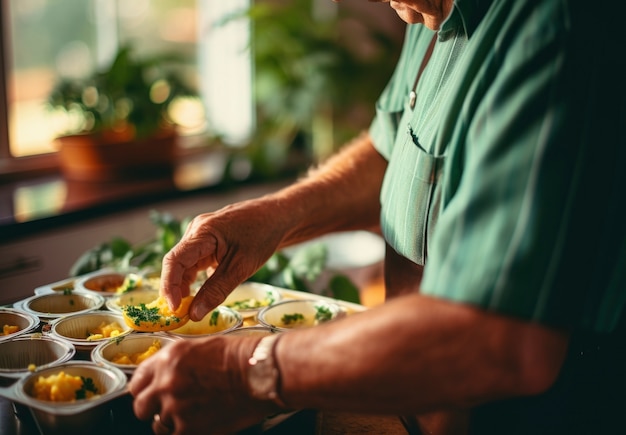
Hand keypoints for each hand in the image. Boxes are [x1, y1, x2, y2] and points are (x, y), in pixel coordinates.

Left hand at [129, 335, 279, 433]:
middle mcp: (166, 383)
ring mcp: (175, 408)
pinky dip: (186, 431)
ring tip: (192, 414)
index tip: (151, 394)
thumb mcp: (200, 348)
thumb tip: (164, 377)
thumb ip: (175, 364)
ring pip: (159, 425)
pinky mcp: (189, 429)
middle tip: (168, 408)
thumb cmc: (239, 357)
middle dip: (152, 408)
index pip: (137, 382)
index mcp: (168, 359)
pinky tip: (201, 423)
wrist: (260, 374)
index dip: (145, 390)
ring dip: (171, 422)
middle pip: (141, 406)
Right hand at [161, 197, 285, 320]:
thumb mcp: (241, 267)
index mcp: (202, 232)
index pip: (174, 260)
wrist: (277, 216)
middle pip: (176, 263)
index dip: (169, 286)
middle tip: (180, 314)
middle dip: (175, 289)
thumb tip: (195, 314)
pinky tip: (199, 294)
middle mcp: (196, 231)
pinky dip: (195, 279)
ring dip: (184, 286)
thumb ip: (217, 291)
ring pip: (185, 264)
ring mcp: (201, 235)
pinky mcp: (208, 241)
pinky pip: (195, 262)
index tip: (174, 309)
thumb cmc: (262, 236)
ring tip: (188, 308)